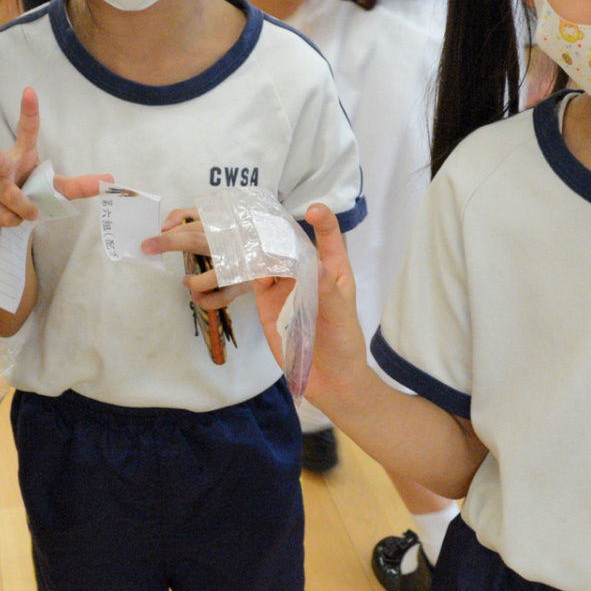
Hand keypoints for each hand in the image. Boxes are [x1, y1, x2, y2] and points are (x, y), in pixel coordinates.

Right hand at [0, 87, 107, 227]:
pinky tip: (12, 214)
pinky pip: (7, 216)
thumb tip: (111, 179)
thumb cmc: (31, 192)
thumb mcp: (56, 188)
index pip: (27, 129)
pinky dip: (17, 220)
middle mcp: (3, 163)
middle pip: (1, 163)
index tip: (29, 91)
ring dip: (26, 209)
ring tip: (29, 210)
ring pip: (12, 199)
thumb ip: (80, 185)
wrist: (3, 211)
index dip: (28, 110)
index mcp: (23, 153)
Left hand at [144, 210, 248, 313]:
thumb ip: (187, 216)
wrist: (274, 243)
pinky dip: (208, 300)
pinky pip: (224, 296)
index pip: (191, 224)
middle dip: (170, 242)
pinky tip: (196, 296)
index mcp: (222, 223)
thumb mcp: (214, 215)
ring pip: (216, 274)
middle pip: (198, 240)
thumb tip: (164, 226)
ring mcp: (238, 263)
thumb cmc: (237, 229)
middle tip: (148, 247)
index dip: (169, 231)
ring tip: (186, 281)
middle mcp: (230, 241)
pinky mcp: (243, 283)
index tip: (148, 241)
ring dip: (196, 280)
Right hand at [250, 205, 368, 405]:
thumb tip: (314, 263)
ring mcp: (285, 286)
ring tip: (253, 245)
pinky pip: (256, 280)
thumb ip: (326, 291)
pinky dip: (251, 270)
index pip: (329, 239)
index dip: (323, 222)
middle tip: (268, 224)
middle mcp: (307, 273)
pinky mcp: (266, 302)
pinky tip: (247, 266)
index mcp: (333, 270)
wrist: (329, 380)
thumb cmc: (344, 343)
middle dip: (281, 232)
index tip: (313, 210)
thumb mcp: (341, 317)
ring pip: (271, 259)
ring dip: (262, 250)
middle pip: (292, 244)